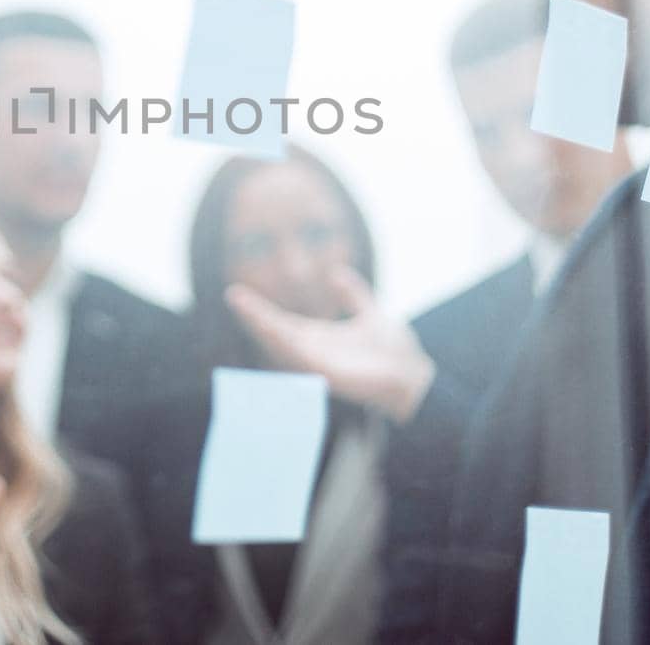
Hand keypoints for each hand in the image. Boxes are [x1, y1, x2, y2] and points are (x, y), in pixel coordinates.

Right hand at [226, 265, 435, 421]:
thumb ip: (353, 295)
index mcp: (320, 340)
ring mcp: (319, 365)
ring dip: (262, 324)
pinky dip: (283, 341)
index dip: (260, 309)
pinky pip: (300, 356)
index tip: (237, 293)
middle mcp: (314, 353)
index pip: (282, 323)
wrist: (416, 377)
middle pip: (275, 332)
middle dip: (253, 315)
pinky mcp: (328, 373)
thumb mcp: (370, 314)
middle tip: (232, 295)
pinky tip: (270, 326)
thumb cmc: (395, 354)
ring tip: (242, 304)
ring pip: (283, 343)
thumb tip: (335, 272)